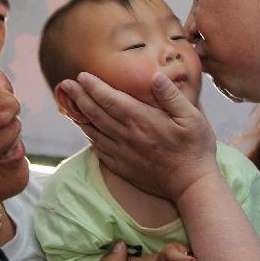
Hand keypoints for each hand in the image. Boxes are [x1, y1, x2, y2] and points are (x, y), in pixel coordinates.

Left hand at [58, 72, 217, 200]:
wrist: (191, 184)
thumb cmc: (195, 148)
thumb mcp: (192, 117)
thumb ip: (171, 96)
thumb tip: (155, 76)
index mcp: (142, 120)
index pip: (111, 99)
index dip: (94, 87)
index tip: (82, 76)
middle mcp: (127, 135)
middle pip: (96, 113)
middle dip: (79, 97)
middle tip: (64, 85)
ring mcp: (122, 153)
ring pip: (93, 131)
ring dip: (79, 116)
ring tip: (68, 103)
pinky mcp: (122, 166)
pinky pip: (98, 149)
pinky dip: (89, 137)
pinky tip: (85, 130)